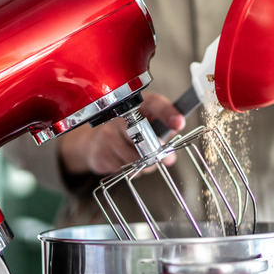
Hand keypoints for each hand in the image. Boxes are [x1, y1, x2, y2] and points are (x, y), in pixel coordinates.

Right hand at [58, 92, 184, 175]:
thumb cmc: (127, 130)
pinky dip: (130, 170)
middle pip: (143, 136)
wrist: (95, 140)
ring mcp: (107, 134)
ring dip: (144, 165)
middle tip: (166, 157)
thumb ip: (162, 133)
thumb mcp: (146, 123)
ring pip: (135, 158)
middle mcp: (119, 116)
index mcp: (136, 104)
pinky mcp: (100, 152)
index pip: (153, 103)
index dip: (167, 113)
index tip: (178, 123)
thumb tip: (170, 153)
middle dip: (158, 151)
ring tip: (141, 159)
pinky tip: (125, 161)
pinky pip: (123, 168)